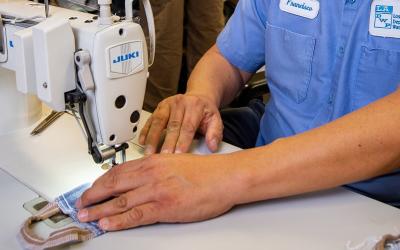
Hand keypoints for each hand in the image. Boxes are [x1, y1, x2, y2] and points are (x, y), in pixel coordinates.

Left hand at [75, 154, 241, 230]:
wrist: (223, 177)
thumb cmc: (204, 171)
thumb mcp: (174, 162)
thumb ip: (155, 169)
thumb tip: (139, 179)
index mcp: (152, 162)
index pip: (118, 171)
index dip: (100, 182)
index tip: (91, 189)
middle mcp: (150, 174)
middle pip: (113, 184)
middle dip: (92, 195)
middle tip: (80, 204)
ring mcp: (156, 190)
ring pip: (119, 201)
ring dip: (99, 210)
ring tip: (86, 216)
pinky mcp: (164, 207)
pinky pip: (135, 215)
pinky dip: (118, 220)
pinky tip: (107, 224)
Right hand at [139, 94, 222, 154]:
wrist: (198, 97)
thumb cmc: (205, 112)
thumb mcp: (215, 120)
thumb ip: (215, 133)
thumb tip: (212, 146)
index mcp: (195, 107)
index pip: (187, 127)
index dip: (182, 141)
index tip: (178, 155)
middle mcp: (180, 104)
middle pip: (172, 125)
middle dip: (167, 143)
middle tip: (163, 157)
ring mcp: (168, 104)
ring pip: (158, 121)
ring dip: (152, 138)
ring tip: (149, 152)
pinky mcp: (159, 107)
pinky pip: (151, 119)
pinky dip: (145, 131)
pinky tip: (142, 141)